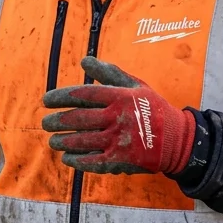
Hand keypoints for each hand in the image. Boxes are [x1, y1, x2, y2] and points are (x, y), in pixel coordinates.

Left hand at [41, 56, 194, 175]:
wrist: (176, 139)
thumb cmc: (152, 108)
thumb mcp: (135, 85)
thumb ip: (108, 73)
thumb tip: (83, 61)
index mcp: (119, 97)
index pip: (83, 94)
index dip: (60, 97)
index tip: (45, 100)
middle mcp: (117, 117)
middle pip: (78, 118)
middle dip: (57, 121)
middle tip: (46, 123)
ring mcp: (118, 140)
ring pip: (81, 140)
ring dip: (63, 141)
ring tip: (53, 140)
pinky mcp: (121, 160)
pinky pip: (92, 161)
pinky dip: (76, 160)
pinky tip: (67, 158)